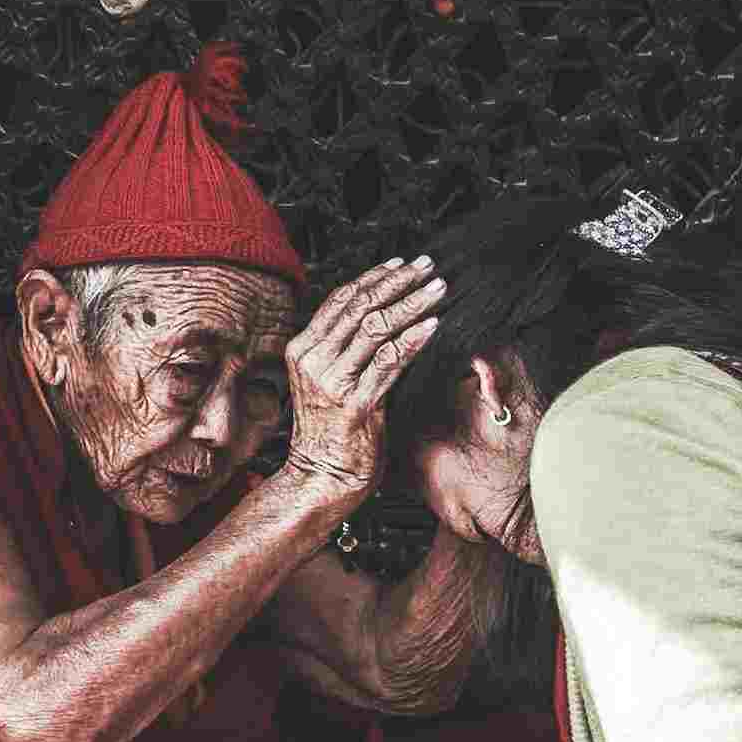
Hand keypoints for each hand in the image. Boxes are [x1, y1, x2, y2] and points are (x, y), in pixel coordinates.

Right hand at [278, 257, 447, 501]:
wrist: (320, 477)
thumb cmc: (331, 430)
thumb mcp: (329, 380)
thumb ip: (346, 348)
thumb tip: (381, 311)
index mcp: (303, 349)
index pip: (341, 299)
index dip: (375, 277)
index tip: (404, 265)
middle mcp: (313, 361)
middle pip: (360, 307)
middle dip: (399, 283)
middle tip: (429, 269)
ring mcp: (332, 382)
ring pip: (375, 328)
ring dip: (411, 304)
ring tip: (438, 291)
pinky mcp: (355, 405)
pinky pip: (388, 362)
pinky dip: (412, 340)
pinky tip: (432, 326)